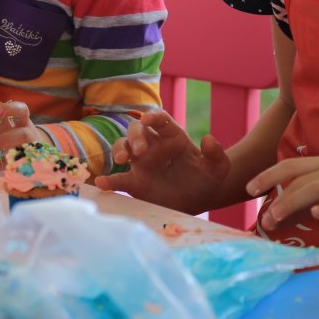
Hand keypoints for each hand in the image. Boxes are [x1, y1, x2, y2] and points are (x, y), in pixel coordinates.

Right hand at [93, 109, 229, 214]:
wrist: (199, 201)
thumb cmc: (206, 179)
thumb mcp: (218, 169)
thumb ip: (216, 154)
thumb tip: (208, 138)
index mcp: (172, 136)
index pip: (160, 120)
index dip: (153, 116)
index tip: (147, 118)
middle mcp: (153, 146)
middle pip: (137, 130)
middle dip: (135, 136)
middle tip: (139, 150)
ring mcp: (141, 163)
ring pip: (123, 146)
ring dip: (120, 149)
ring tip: (122, 161)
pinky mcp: (135, 182)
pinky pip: (118, 179)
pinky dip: (108, 180)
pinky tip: (101, 183)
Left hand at [247, 154, 318, 232]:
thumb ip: (301, 203)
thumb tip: (270, 216)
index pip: (290, 165)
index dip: (267, 175)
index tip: (248, 189)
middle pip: (299, 177)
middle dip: (277, 197)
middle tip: (262, 216)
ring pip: (316, 188)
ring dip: (292, 203)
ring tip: (276, 218)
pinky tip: (314, 214)